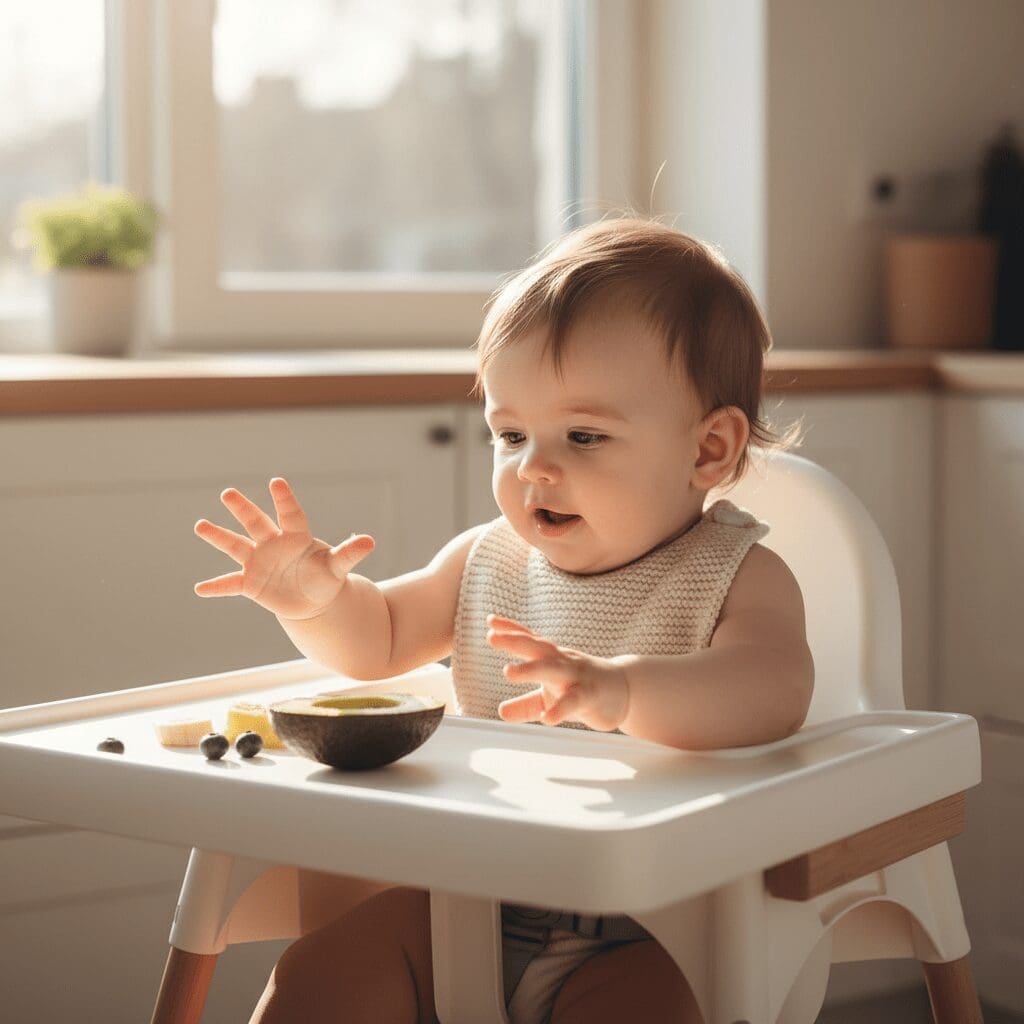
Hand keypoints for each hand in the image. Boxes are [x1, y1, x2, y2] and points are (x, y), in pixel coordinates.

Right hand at [193, 477, 374, 619]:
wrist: (312, 600)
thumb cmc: (326, 577)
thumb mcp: (338, 567)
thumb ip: (349, 553)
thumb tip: (370, 541)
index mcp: (296, 536)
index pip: (290, 514)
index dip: (284, 499)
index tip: (276, 481)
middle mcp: (273, 544)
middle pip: (256, 522)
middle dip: (243, 509)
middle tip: (228, 493)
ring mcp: (259, 562)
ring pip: (236, 546)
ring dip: (219, 536)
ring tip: (200, 525)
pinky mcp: (251, 583)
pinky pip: (231, 584)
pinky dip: (217, 587)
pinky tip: (199, 588)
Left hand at [486, 615, 629, 731]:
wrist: (625, 692)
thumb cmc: (582, 689)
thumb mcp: (551, 696)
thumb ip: (526, 704)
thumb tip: (501, 712)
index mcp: (552, 657)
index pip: (530, 639)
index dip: (511, 630)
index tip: (491, 621)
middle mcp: (563, 662)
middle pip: (538, 648)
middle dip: (515, 641)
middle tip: (491, 637)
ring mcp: (577, 677)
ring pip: (553, 669)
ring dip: (531, 669)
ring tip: (508, 672)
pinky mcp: (590, 696)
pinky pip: (574, 701)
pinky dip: (560, 709)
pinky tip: (546, 718)